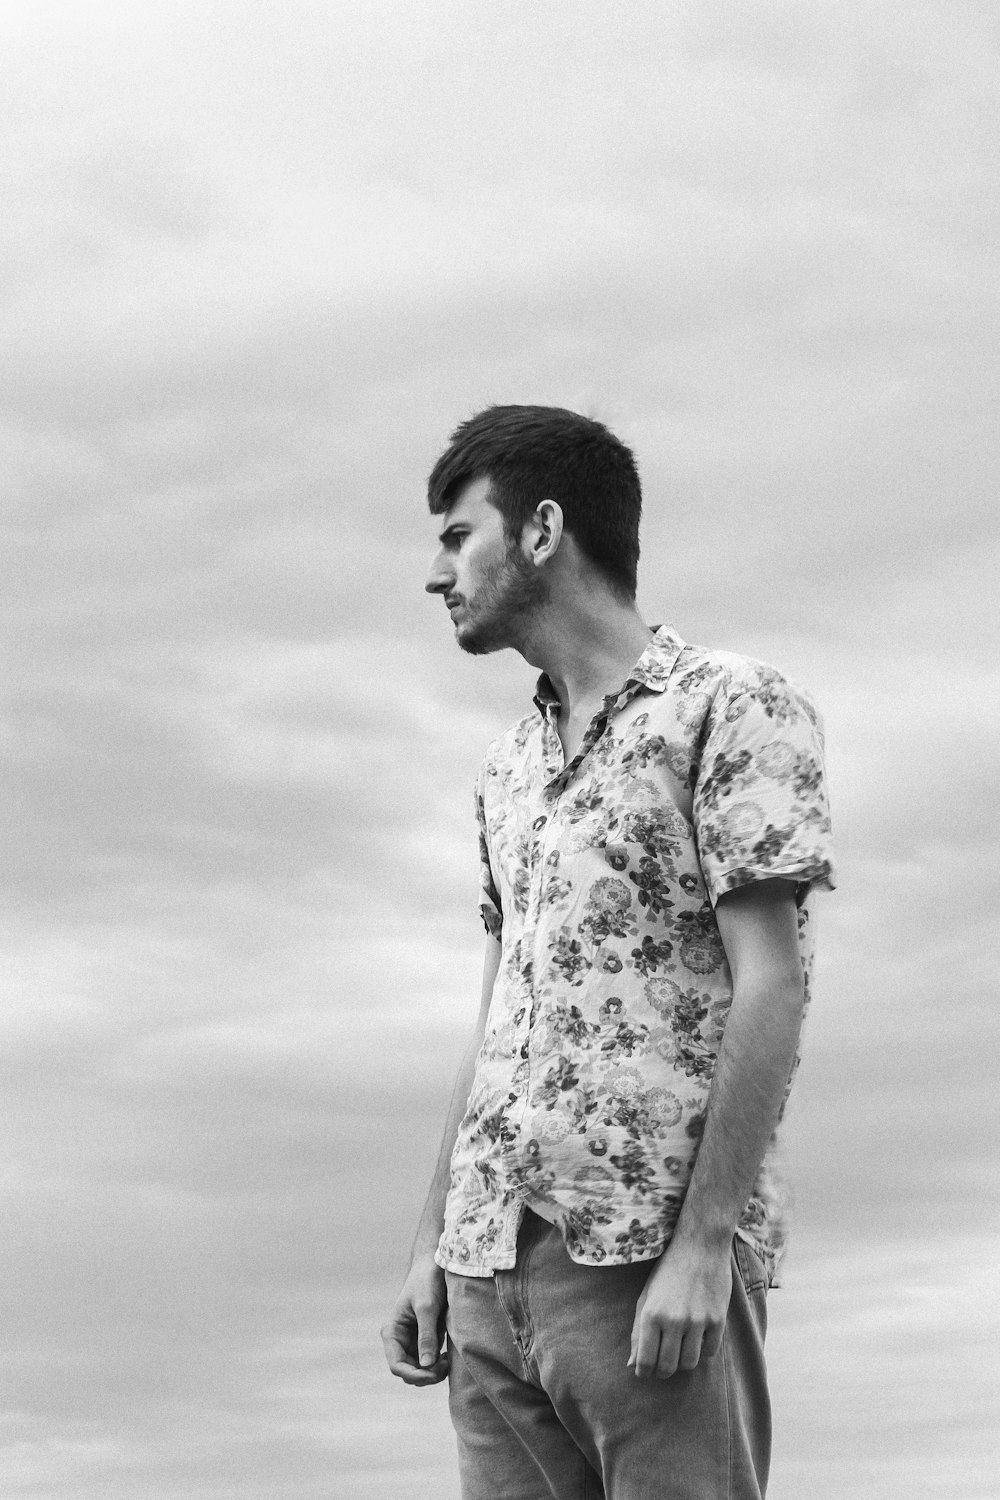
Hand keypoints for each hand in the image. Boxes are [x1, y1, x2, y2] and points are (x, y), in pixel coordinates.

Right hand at [381, 1255, 449, 1385]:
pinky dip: (437, 1364)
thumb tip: (426, 1365)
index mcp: (392, 1331)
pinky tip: (448, 1357)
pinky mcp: (424, 1338)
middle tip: (446, 1367)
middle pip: (408, 1371)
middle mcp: (399, 1339)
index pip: (397, 1365)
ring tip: (448, 1361)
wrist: (436, 1263)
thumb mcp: (427, 1307)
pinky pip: (428, 1361)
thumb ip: (426, 1336)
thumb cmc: (428, 1280)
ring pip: (418, 1369)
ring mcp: (411, 1340)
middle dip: (425, 1375)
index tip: (435, 1372)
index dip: (415, 1375)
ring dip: (432, 1372)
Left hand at [628, 1237, 732, 1379]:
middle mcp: (673, 1320)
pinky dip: (703, 1350)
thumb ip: (637, 1331)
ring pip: (689, 1364)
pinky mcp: (718, 1320)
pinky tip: (698, 1337)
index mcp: (651, 1314)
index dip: (644, 1372)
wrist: (700, 1247)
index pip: (645, 1361)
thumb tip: (632, 1364)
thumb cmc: (668, 1272)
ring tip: (680, 1349)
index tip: (646, 1372)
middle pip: (667, 1367)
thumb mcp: (646, 1297)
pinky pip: (709, 1352)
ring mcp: (697, 1321)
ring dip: (683, 1362)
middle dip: (662, 1372)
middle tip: (662, 1365)